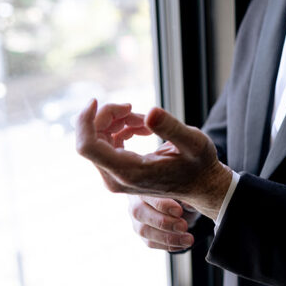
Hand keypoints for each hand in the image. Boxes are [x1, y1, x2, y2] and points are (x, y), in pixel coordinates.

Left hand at [76, 100, 232, 220]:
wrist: (200, 185)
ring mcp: (115, 176)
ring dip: (116, 122)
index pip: (88, 147)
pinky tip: (143, 128)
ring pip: (97, 139)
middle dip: (108, 116)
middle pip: (91, 139)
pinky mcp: (118, 171)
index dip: (85, 121)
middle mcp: (116, 178)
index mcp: (130, 172)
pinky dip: (120, 129)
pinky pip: (105, 143)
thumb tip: (150, 112)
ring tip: (145, 122)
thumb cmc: (199, 165)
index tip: (95, 100)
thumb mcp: (194, 143)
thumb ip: (171, 128)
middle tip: (133, 108)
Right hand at [128, 195, 195, 251]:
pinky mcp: (142, 232)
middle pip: (139, 212)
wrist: (180, 203)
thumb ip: (187, 195)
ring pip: (143, 230)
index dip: (162, 204)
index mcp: (144, 185)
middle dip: (163, 222)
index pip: (146, 194)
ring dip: (167, 238)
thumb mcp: (187, 191)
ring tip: (188, 239)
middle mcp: (135, 200)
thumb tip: (189, 204)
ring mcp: (136, 219)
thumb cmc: (181, 192)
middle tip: (184, 226)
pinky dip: (168, 245)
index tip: (179, 211)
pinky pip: (150, 242)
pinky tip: (183, 244)